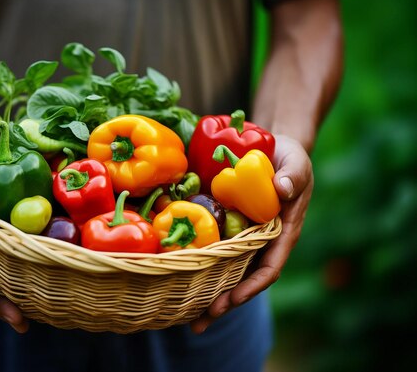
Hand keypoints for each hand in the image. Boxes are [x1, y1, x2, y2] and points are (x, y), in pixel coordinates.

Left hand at [190, 134, 312, 333]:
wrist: (273, 148)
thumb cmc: (288, 158)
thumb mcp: (296, 164)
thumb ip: (292, 177)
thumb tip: (283, 191)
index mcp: (281, 233)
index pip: (269, 267)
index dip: (252, 286)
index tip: (233, 299)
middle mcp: (261, 241)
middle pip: (243, 278)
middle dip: (223, 301)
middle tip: (199, 321)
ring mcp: (242, 236)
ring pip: (224, 270)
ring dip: (206, 293)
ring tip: (184, 316)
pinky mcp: (225, 226)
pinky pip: (211, 248)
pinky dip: (196, 264)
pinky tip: (175, 276)